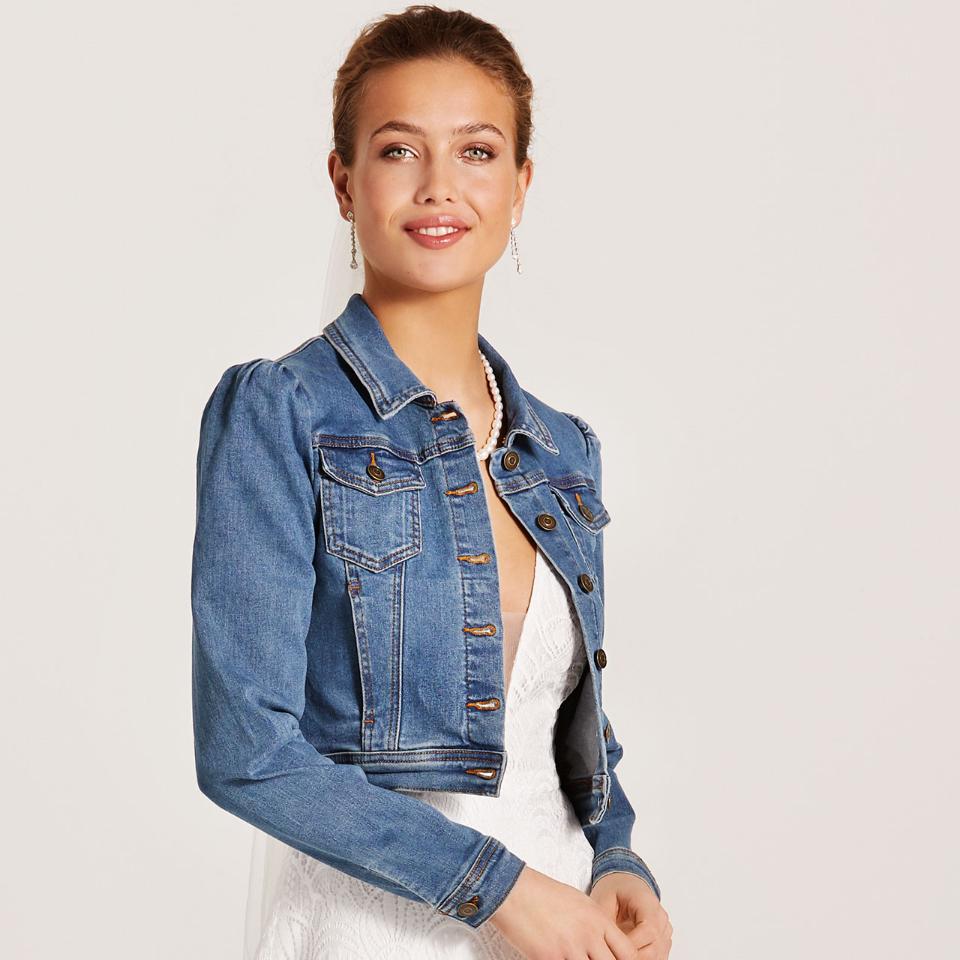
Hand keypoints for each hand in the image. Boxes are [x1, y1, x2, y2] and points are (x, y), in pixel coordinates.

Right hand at [489, 864, 642, 958]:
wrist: (513, 890)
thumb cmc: (544, 893)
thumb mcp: (579, 902)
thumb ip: (596, 924)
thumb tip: (605, 944)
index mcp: (598, 919)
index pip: (629, 953)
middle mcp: (588, 934)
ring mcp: (570, 947)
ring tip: (574, 959)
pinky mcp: (550, 957)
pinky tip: (559, 959)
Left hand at [589, 872, 672, 956]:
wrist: (625, 883)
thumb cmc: (615, 889)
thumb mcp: (603, 900)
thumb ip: (606, 923)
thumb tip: (604, 946)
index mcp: (647, 902)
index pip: (648, 931)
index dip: (632, 945)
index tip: (614, 949)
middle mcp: (660, 917)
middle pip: (654, 947)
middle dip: (633, 957)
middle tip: (613, 956)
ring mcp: (664, 930)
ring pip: (657, 955)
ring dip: (639, 959)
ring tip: (618, 955)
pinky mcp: (662, 940)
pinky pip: (657, 956)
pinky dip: (643, 958)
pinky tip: (627, 956)